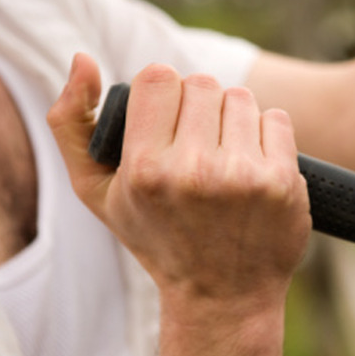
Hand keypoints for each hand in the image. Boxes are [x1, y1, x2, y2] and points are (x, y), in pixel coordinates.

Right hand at [48, 53, 311, 318]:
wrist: (224, 296)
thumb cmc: (159, 238)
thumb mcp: (99, 194)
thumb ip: (72, 125)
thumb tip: (82, 59)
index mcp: (145, 170)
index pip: (159, 78)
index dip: (165, 93)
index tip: (169, 118)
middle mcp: (194, 171)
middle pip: (203, 84)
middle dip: (200, 107)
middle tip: (199, 142)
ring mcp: (243, 177)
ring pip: (242, 99)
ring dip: (234, 119)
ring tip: (226, 155)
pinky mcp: (282, 182)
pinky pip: (277, 119)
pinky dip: (267, 135)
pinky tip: (255, 164)